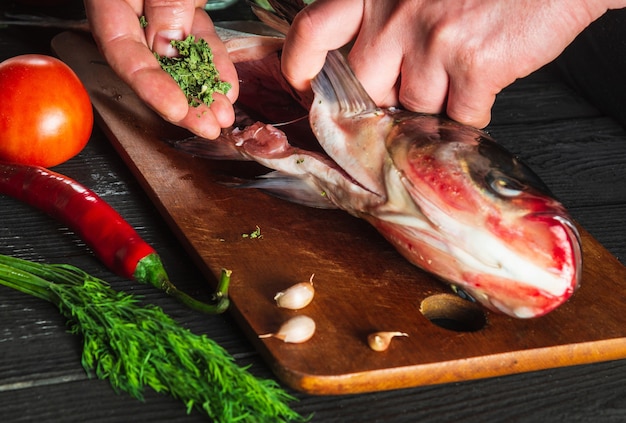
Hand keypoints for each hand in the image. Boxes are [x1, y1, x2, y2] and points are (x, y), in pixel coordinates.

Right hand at [85, 0, 238, 138]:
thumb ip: (164, 4)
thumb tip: (167, 45)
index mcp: (110, 1)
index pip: (122, 52)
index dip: (149, 86)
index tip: (176, 109)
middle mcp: (131, 12)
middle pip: (153, 67)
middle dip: (183, 102)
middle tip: (206, 126)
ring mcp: (158, 13)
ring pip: (180, 59)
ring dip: (203, 90)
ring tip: (223, 114)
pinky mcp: (183, 9)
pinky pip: (198, 41)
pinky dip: (214, 64)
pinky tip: (226, 86)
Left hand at [282, 0, 611, 127]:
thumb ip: (386, 15)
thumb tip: (370, 67)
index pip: (313, 31)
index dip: (301, 66)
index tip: (305, 86)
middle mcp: (396, 12)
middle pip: (366, 86)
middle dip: (387, 96)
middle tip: (412, 86)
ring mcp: (434, 39)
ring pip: (414, 106)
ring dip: (435, 103)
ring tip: (460, 73)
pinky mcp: (474, 64)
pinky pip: (458, 117)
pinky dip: (469, 116)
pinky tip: (482, 90)